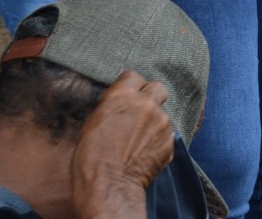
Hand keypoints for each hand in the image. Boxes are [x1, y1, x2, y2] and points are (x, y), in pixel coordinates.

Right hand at [71, 72, 173, 217]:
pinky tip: (144, 153)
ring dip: (154, 123)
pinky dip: (157, 141)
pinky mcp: (170, 140)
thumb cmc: (91, 158)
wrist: (109, 186)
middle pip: (158, 87)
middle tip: (141, 112)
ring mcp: (162, 122)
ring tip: (138, 142)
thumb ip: (113, 107)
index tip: (127, 96)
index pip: (133, 76)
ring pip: (162, 114)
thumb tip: (121, 105)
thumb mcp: (93, 123)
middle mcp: (146, 104)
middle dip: (151, 96)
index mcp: (122, 96)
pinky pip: (166, 135)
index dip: (130, 86)